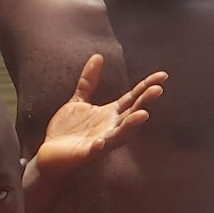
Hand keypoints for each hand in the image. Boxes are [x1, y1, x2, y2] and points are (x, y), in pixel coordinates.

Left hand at [35, 54, 165, 179]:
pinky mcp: (87, 154)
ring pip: (120, 134)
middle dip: (145, 102)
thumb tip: (99, 56)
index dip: (146, 86)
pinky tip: (100, 143)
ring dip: (132, 125)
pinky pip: (95, 151)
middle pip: (132, 113)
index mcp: (111, 114)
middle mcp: (111, 128)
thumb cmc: (67, 131)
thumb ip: (89, 81)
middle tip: (158, 89)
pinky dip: (99, 147)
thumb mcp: (79, 101)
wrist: (50, 156)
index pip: (133, 98)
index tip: (162, 75)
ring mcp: (102, 141)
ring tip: (143, 114)